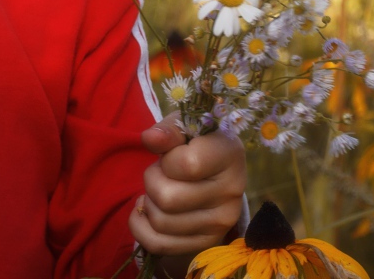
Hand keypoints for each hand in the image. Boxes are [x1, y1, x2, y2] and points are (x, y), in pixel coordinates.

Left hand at [129, 112, 246, 257]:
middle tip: (160, 173)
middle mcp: (232, 191)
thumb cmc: (195, 145)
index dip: (167, 159)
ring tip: (160, 190)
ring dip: (148, 203)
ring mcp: (221, 222)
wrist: (214, 175)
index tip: (171, 155)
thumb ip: (168, 130)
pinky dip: (141, 227)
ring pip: (160, 222)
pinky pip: (157, 244)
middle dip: (151, 181)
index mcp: (230, 154)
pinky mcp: (206, 243)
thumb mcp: (185, 128)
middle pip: (167, 198)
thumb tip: (149, 138)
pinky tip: (149, 211)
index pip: (187, 164)